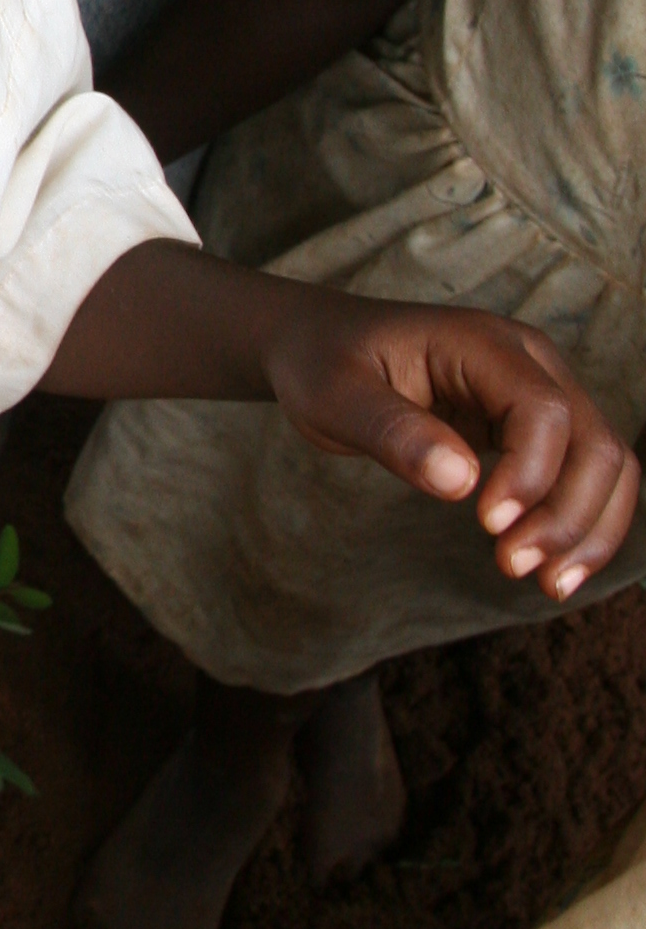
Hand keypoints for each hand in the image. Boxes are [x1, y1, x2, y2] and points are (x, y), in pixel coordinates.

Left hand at [263, 293, 638, 600]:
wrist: (321, 346)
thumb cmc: (324, 365)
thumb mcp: (334, 397)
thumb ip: (393, 432)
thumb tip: (460, 481)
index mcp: (482, 343)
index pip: (542, 409)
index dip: (530, 473)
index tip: (487, 524)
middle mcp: (529, 363)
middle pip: (593, 441)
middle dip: (569, 513)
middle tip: (514, 567)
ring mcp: (541, 394)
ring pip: (606, 464)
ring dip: (589, 529)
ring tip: (550, 585)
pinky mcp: (537, 431)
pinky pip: (584, 477)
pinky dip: (581, 525)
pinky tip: (553, 571)